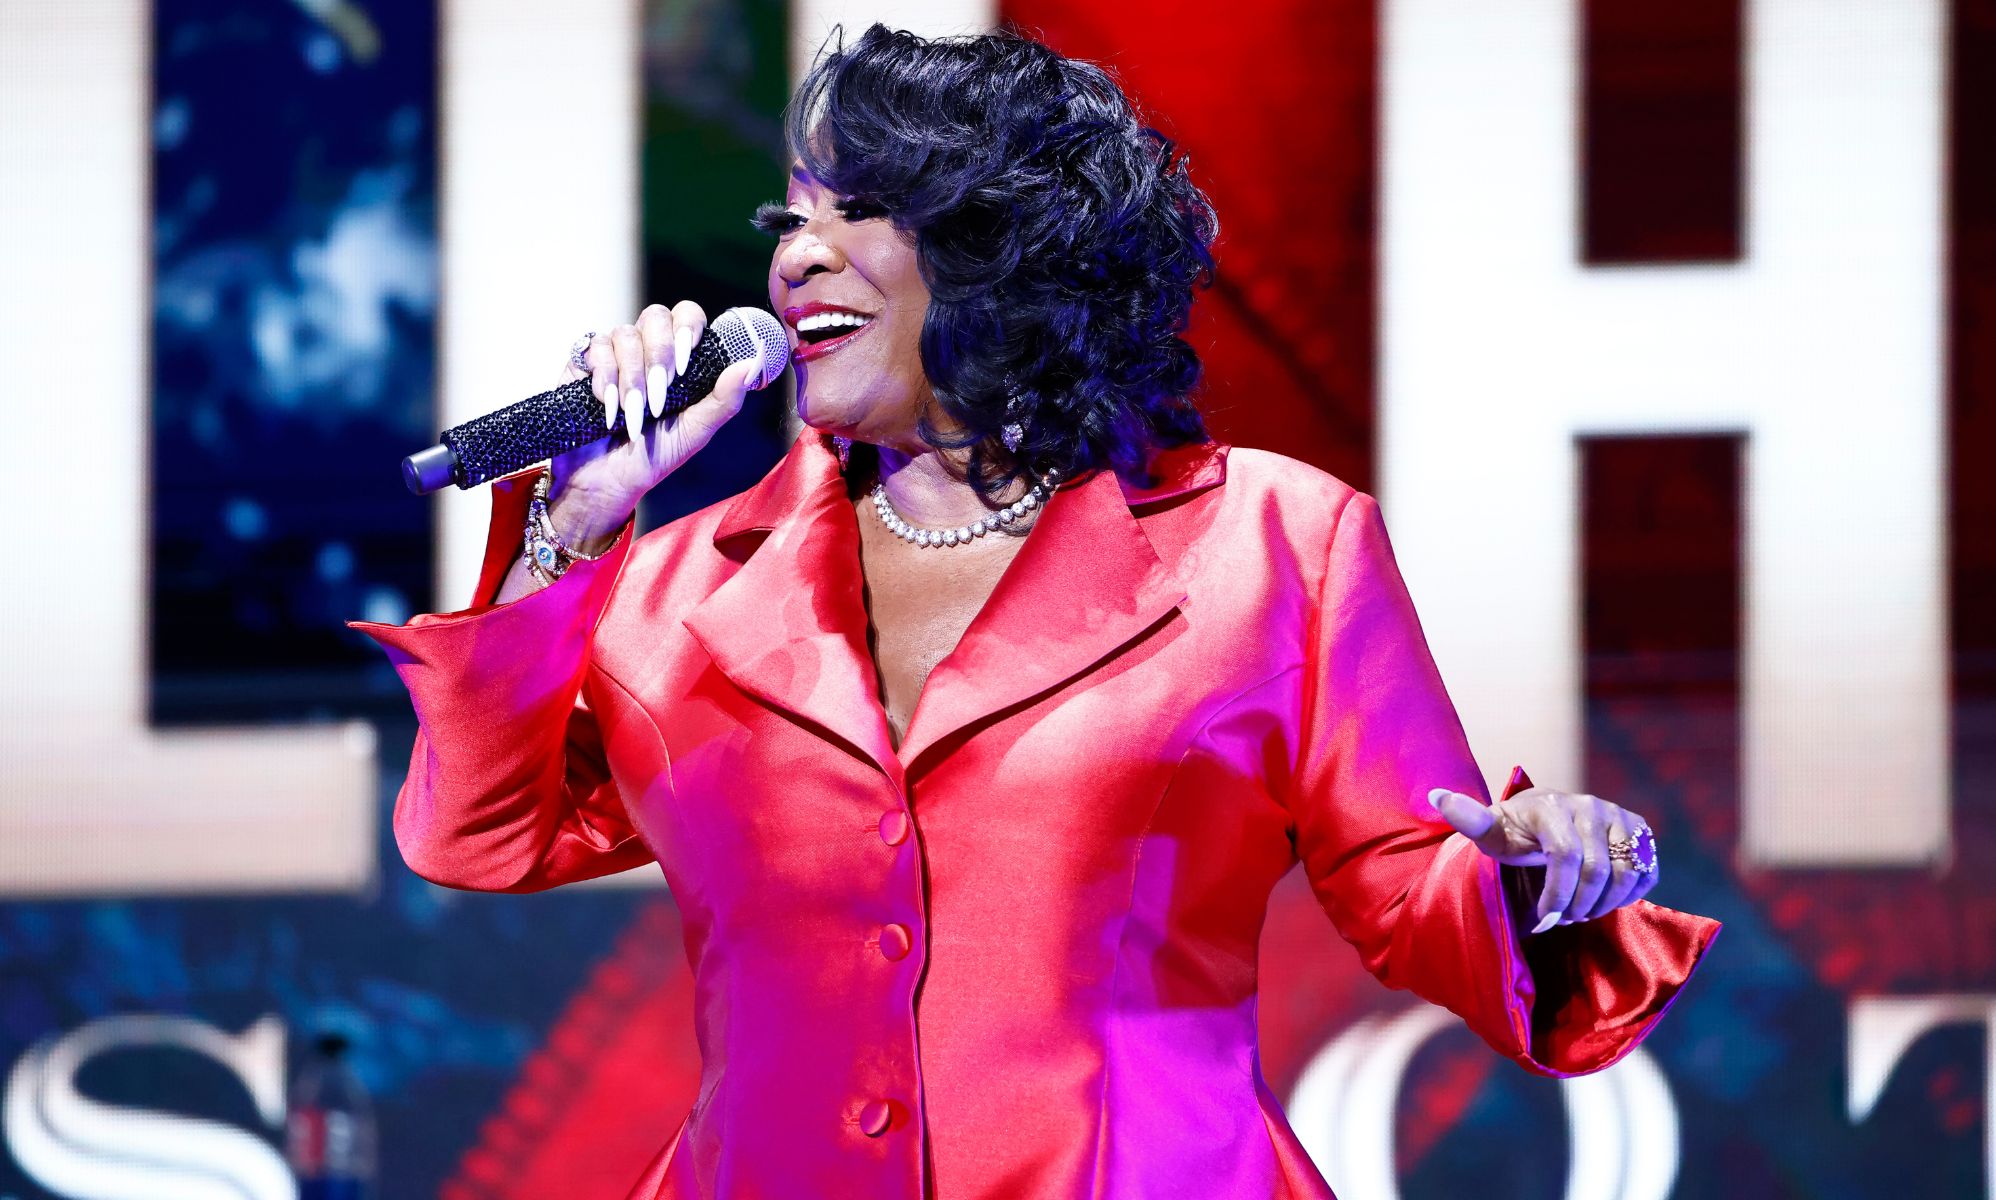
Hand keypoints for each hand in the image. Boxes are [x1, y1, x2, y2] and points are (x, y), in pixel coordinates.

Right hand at [546, 301, 763, 549]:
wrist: (606, 484)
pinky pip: (593, 347)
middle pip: (655, 316)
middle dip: (658, 355)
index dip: (687, 327)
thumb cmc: (653, 459)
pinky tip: (607, 407)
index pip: (687, 315)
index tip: (685, 361)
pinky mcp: (582, 363)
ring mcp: (613, 354)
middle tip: (659, 396)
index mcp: (678, 360)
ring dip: (631, 377)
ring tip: (633, 415)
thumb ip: (725, 399)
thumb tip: (751, 363)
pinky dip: (603, 378)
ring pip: (624, 334)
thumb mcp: (695, 432)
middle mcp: (646, 349)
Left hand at [1427, 786, 1658, 935]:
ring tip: (1580, 912)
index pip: (1566, 856)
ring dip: (1604, 904)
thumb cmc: (1513, 833)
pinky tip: (1602, 900)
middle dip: (1578, 905)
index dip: (1557, 895)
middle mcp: (1591, 805)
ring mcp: (1620, 816)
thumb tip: (1436, 795)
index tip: (1544, 919)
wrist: (1545, 822)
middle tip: (1561, 919)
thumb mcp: (1491, 832)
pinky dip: (1628, 896)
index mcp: (1552, 806)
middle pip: (1597, 869)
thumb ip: (1469, 819)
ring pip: (1627, 873)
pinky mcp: (1640, 831)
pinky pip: (1647, 872)